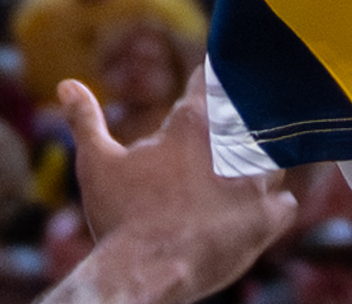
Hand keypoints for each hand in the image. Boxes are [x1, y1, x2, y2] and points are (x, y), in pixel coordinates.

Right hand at [53, 72, 298, 303]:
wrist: (143, 272)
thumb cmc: (119, 218)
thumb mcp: (96, 163)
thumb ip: (85, 119)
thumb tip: (66, 84)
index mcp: (193, 121)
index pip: (212, 79)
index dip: (209, 83)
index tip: (206, 89)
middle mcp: (232, 143)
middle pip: (250, 116)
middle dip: (239, 126)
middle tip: (223, 145)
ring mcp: (253, 182)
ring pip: (273, 158)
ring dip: (260, 166)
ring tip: (242, 180)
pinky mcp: (265, 220)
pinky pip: (286, 202)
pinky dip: (274, 207)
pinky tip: (257, 214)